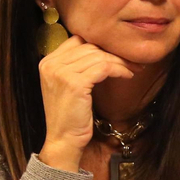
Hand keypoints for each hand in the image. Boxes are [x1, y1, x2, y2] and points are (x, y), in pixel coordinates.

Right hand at [36, 35, 133, 171]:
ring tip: (132, 70)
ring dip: (120, 62)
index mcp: (47, 62)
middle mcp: (51, 64)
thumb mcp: (68, 85)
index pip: (77, 40)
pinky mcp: (75, 83)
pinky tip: (127, 76)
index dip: (100, 45)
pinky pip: (104, 67)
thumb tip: (102, 51)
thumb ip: (76, 66)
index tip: (117, 54)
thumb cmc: (70, 115)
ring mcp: (61, 73)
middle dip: (114, 53)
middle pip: (90, 46)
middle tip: (132, 62)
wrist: (63, 139)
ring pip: (99, 56)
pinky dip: (119, 70)